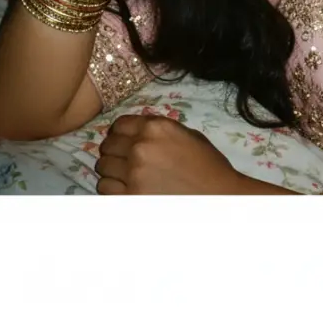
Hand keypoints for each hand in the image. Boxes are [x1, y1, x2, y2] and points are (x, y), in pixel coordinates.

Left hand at [95, 114, 241, 194]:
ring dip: (112, 172)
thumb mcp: (186, 135)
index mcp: (156, 127)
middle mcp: (141, 147)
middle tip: (124, 162)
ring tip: (126, 177)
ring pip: (102, 168)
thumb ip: (158, 130)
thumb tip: (134, 131)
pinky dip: (112, 190)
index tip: (123, 142)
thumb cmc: (208, 166)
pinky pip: (105, 189)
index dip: (119, 134)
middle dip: (114, 153)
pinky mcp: (130, 197)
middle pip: (108, 146)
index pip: (119, 125)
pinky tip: (126, 190)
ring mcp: (134, 173)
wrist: (220, 197)